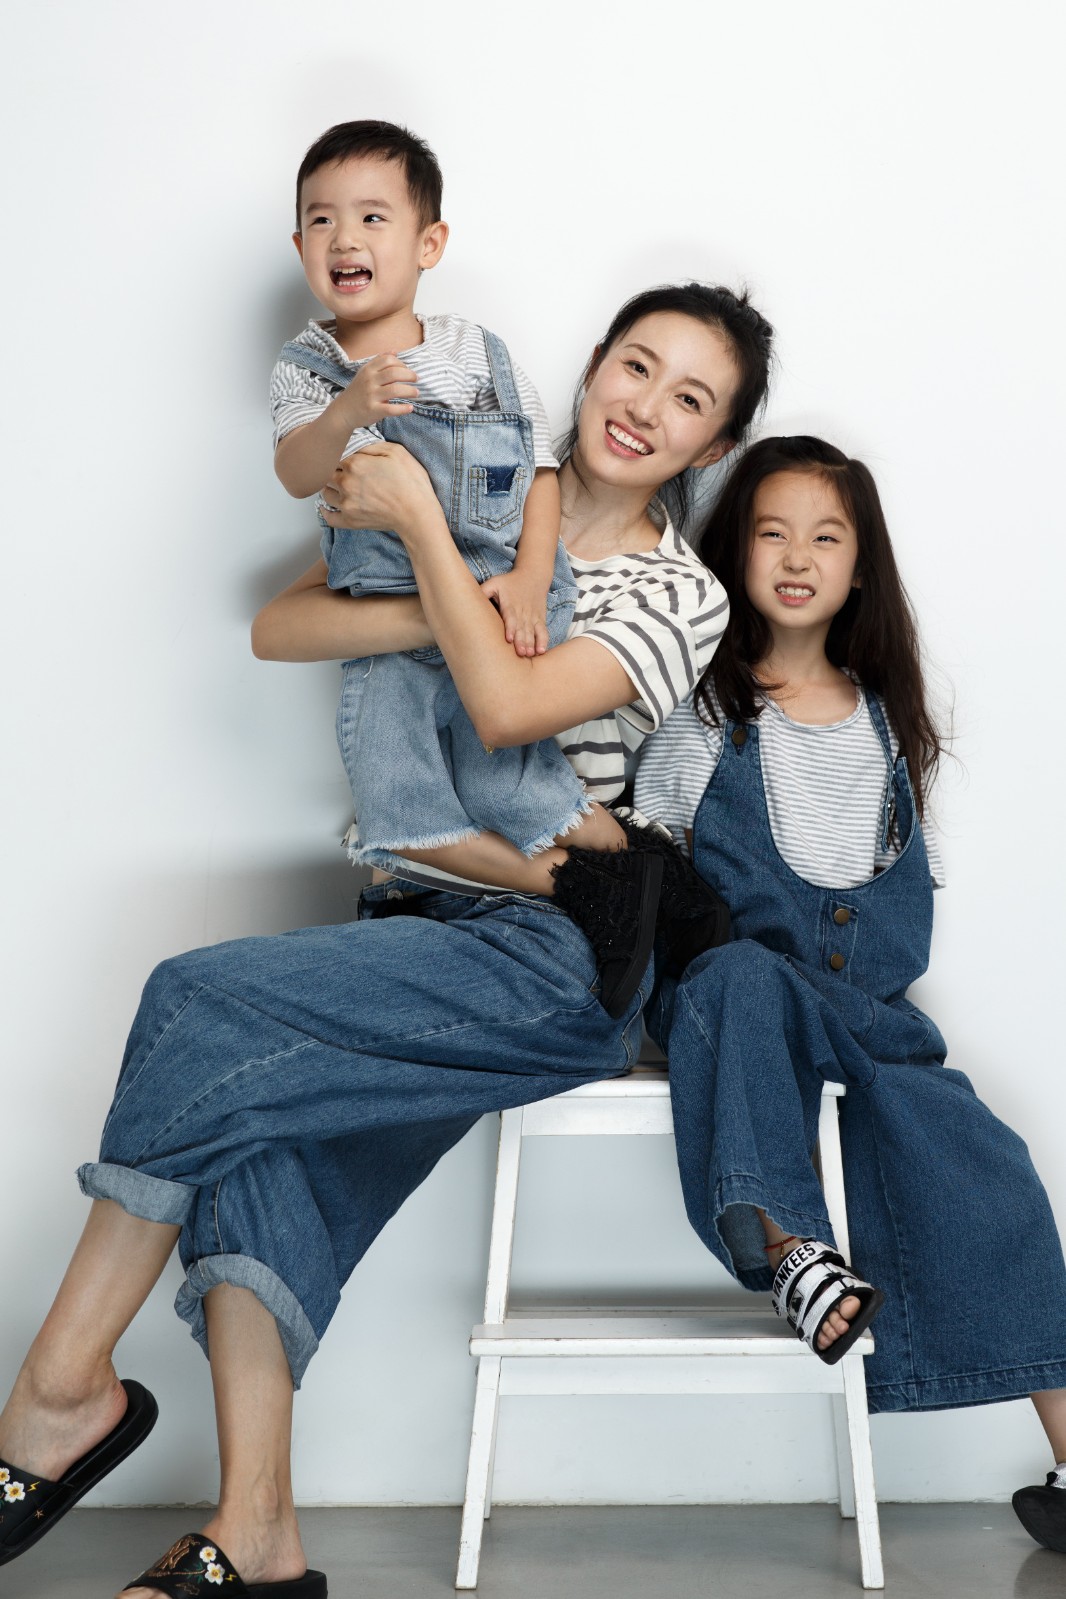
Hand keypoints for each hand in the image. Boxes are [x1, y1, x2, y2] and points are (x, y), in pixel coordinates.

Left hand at [320, 442, 439, 536]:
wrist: (417, 514)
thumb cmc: (411, 481)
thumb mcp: (396, 451)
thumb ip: (371, 445)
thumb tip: (355, 443)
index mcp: (355, 463)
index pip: (336, 454)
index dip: (342, 455)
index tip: (350, 458)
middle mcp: (345, 483)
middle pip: (328, 473)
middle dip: (335, 471)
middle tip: (346, 473)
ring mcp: (346, 504)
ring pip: (325, 493)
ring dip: (331, 489)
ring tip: (341, 488)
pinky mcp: (350, 521)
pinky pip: (329, 517)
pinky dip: (326, 512)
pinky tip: (328, 507)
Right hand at [344, 352, 418, 427]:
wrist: (343, 411)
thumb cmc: (358, 391)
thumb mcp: (365, 373)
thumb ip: (380, 361)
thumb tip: (395, 351)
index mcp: (368, 370)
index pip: (389, 360)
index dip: (402, 364)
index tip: (408, 370)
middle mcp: (369, 381)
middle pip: (394, 373)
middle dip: (409, 375)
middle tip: (416, 379)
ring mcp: (371, 396)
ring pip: (395, 390)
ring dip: (410, 391)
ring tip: (416, 393)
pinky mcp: (373, 410)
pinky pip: (391, 409)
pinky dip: (403, 409)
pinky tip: (410, 408)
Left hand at [481, 569, 550, 656]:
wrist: (533, 576)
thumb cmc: (509, 582)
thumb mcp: (495, 582)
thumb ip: (483, 591)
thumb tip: (466, 599)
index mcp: (510, 604)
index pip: (511, 618)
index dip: (510, 628)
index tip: (509, 638)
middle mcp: (523, 612)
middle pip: (522, 628)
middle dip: (522, 641)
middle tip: (520, 653)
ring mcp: (532, 617)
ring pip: (532, 632)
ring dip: (531, 644)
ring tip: (529, 654)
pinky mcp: (540, 620)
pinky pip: (543, 631)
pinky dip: (543, 641)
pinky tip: (541, 651)